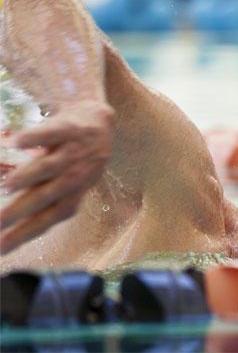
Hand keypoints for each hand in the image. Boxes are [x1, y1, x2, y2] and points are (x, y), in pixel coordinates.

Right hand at [1, 101, 113, 253]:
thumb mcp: (69, 184)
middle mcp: (76, 175)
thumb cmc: (77, 159)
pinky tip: (16, 142)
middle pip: (47, 197)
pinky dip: (35, 137)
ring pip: (50, 166)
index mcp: (75, 193)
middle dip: (21, 211)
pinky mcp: (71, 128)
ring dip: (29, 176)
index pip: (50, 218)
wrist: (97, 119)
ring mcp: (74, 151)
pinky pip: (53, 133)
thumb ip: (45, 200)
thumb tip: (13, 226)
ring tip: (7, 186)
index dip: (27, 233)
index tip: (0, 248)